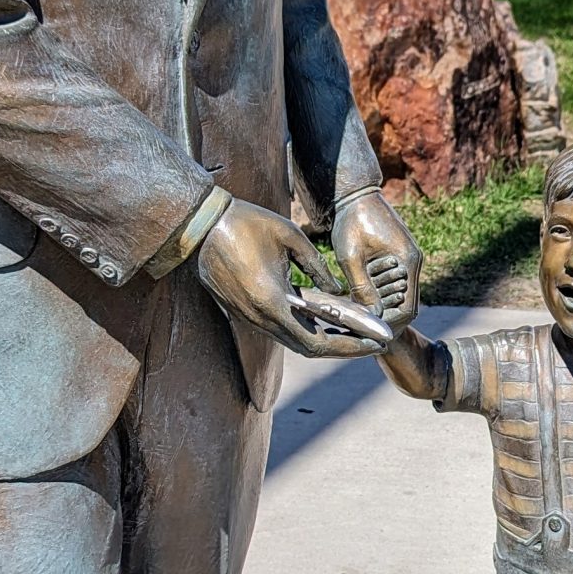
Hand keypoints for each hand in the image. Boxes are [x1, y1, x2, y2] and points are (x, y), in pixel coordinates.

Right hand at [197, 198, 386, 358]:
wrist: (199, 225)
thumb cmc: (246, 224)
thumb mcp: (291, 238)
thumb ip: (318, 267)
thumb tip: (339, 292)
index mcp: (273, 301)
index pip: (316, 342)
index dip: (348, 347)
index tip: (373, 343)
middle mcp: (259, 318)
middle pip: (305, 349)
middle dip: (341, 349)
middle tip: (370, 343)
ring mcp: (246, 318)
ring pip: (290, 341)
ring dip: (322, 341)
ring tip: (353, 334)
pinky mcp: (240, 311)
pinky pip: (276, 329)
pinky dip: (302, 330)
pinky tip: (322, 322)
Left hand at [331, 189, 421, 332]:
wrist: (355, 194)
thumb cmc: (351, 221)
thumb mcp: (350, 256)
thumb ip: (362, 287)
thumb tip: (371, 315)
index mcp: (407, 260)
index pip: (408, 307)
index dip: (390, 323)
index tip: (369, 332)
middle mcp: (413, 260)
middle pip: (408, 304)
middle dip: (387, 318)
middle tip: (363, 328)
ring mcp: (408, 258)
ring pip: (402, 294)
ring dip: (384, 305)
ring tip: (360, 314)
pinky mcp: (400, 255)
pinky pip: (395, 282)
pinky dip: (381, 292)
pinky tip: (363, 297)